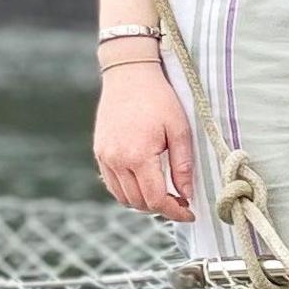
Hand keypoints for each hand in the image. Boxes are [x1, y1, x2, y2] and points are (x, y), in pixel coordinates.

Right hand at [93, 61, 196, 222]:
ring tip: (164, 193)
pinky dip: (128, 191)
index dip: (174, 212)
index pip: (155, 199)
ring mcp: (104, 157)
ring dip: (144, 202)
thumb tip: (187, 195)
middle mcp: (116, 160)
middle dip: (161, 208)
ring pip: (123, 197)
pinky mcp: (99, 153)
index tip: (189, 213)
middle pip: (138, 202)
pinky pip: (112, 184)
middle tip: (181, 202)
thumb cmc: (158, 98)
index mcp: (138, 156)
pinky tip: (145, 183)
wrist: (129, 74)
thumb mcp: (179, 129)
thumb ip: (183, 166)